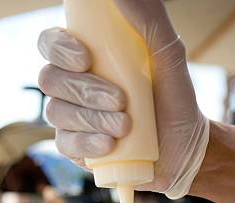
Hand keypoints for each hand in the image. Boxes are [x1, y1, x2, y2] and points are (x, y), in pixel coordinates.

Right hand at [38, 0, 208, 197]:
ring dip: (91, 119)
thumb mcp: (169, 56)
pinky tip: (110, 145)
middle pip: (50, 79)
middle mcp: (72, 86)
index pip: (51, 43)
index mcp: (86, 57)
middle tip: (121, 101)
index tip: (86, 59)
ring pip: (56, 112)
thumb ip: (149, 19)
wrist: (184, 150)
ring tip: (125, 126)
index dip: (59, 48)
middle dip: (86, 92)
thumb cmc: (174, 101)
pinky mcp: (76, 150)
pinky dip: (88, 143)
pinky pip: (65, 144)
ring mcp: (71, 119)